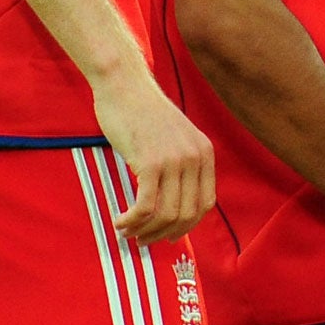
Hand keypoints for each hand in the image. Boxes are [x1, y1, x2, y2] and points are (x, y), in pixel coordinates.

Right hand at [93, 64, 215, 243]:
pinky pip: (146, 207)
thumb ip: (180, 165)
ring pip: (166, 215)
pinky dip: (132, 221)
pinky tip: (120, 221)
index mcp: (204, 152)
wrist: (124, 86)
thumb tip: (173, 207)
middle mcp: (194, 157)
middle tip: (141, 239)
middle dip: (163, 234)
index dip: (185, 226)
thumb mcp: (174, 138)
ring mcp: (174, 160)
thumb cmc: (142, 114)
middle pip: (186, 215)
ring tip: (126, 231)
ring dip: (144, 230)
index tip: (166, 235)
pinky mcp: (150, 162)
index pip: (205, 204)